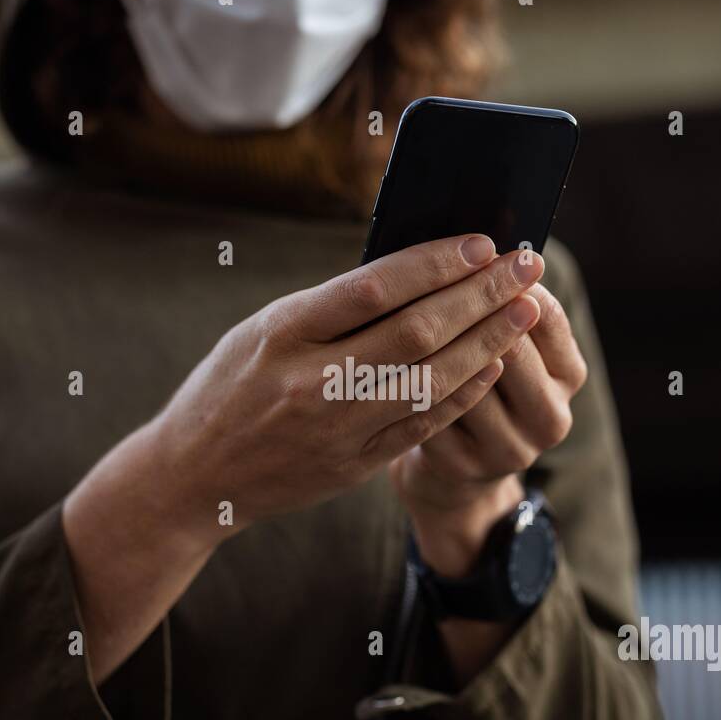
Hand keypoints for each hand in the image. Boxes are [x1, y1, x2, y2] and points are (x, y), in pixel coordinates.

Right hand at [63, 233, 542, 680]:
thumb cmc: (228, 387)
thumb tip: (419, 270)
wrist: (194, 478)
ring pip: (430, 380)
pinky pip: (423, 425)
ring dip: (487, 341)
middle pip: (416, 331)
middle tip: (526, 265)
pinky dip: (463, 392)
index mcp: (282, 333)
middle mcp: (311, 381)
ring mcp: (335, 429)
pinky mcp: (353, 465)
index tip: (481, 240)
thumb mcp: (261, 330)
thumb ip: (331, 307)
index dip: (436, 261)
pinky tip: (495, 364)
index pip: (375, 287)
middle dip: (480, 295)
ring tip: (526, 310)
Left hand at [389, 272, 587, 684]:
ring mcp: (508, 448)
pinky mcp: (461, 466)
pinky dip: (406, 376)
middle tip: (437, 268)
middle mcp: (550, 416)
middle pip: (510, 349)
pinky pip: (429, 411)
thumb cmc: (474, 378)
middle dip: (471, 304)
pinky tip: (382, 351)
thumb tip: (466, 245)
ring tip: (400, 301)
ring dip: (435, 338)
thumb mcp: (506, 345)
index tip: (478, 246)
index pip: (547, 315)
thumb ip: (491, 304)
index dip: (508, 280)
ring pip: (466, 380)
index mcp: (569, 373)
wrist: (457, 465)